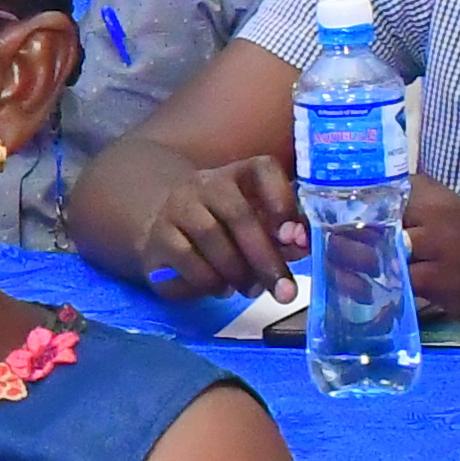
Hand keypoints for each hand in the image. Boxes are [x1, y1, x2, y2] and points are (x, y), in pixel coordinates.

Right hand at [137, 153, 304, 300]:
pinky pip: (187, 262)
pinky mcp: (157, 238)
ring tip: (251, 289)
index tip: (293, 237)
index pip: (262, 169)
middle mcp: (206, 185)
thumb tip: (302, 247)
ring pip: (211, 239)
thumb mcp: (252, 221)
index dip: (282, 201)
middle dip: (265, 257)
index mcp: (237, 175)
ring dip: (238, 272)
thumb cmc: (220, 225)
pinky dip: (210, 282)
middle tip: (284, 291)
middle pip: (239, 215)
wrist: (158, 221)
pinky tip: (221, 288)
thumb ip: (281, 233)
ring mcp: (177, 209)